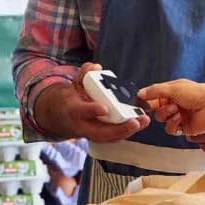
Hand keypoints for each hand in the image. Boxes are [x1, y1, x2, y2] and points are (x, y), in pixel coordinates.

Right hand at [33, 63, 149, 141]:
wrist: (61, 117)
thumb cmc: (71, 99)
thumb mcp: (74, 83)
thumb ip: (85, 74)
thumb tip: (97, 67)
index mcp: (73, 110)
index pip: (81, 111)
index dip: (92, 110)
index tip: (104, 108)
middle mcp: (81, 126)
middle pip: (99, 132)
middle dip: (118, 129)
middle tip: (135, 122)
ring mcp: (91, 133)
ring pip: (109, 137)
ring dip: (127, 131)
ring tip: (143, 120)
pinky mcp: (100, 136)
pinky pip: (114, 136)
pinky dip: (127, 130)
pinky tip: (140, 122)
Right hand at [138, 79, 204, 138]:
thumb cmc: (199, 95)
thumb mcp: (174, 88)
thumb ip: (155, 91)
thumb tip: (141, 93)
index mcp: (175, 90)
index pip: (156, 94)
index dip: (148, 98)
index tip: (141, 101)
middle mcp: (177, 102)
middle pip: (157, 107)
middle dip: (159, 107)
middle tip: (162, 105)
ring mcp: (180, 115)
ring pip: (162, 118)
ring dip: (166, 114)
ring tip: (176, 110)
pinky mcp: (183, 127)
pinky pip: (170, 128)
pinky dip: (172, 124)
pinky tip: (179, 119)